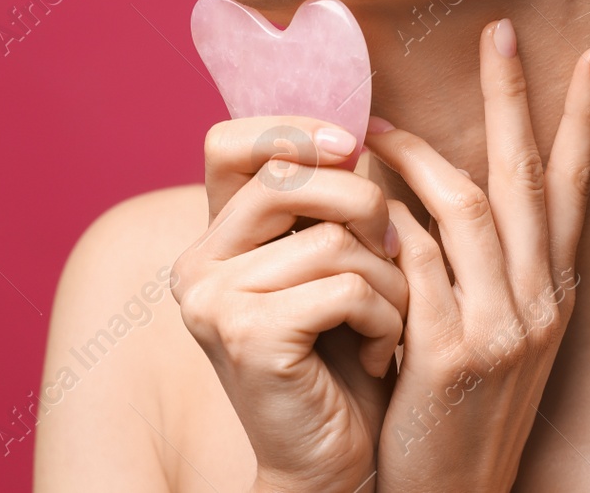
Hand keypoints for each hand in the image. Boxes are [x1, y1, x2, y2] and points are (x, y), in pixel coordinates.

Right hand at [172, 116, 408, 492]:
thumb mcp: (334, 264)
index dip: (292, 130)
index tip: (352, 145)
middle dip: (364, 205)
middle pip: (288, 178)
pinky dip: (384, 317)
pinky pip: (345, 285)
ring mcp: (213, 300)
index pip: (229, 144)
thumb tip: (357, 131)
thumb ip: (327, 203)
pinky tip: (380, 352)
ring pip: (331, 238)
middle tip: (393, 254)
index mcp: (213, 240)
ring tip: (391, 319)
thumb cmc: (347, 357)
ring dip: (388, 280)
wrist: (337, 463)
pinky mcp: (247, 335)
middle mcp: (196, 265)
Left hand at [366, 19, 589, 492]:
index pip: (575, 191)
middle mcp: (542, 305)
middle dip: (512, 101)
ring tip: (376, 121)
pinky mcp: (455, 354)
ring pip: (466, 210)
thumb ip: (481, 270)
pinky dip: (389, 224)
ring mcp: (505, 329)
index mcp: (555, 295)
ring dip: (418, 156)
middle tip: (497, 31)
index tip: (589, 58)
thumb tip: (446, 191)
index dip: (581, 122)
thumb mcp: (490, 339)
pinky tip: (360, 199)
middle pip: (527, 179)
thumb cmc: (453, 414)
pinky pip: (418, 262)